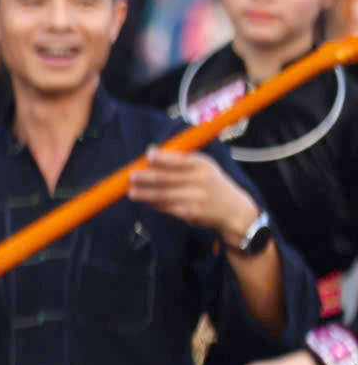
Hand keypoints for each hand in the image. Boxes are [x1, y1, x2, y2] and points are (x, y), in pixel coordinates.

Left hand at [127, 147, 258, 240]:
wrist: (233, 210)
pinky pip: (167, 207)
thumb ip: (178, 159)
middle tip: (131, 176)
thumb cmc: (211, 183)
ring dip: (145, 194)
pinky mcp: (191, 213)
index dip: (161, 158)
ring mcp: (196, 198)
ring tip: (132, 193)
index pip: (179, 160)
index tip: (148, 156)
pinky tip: (146, 201)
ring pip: (164, 195)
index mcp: (202, 165)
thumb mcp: (203, 166)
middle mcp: (200, 180)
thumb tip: (150, 151)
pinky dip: (155, 204)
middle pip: (167, 178)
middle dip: (146, 178)